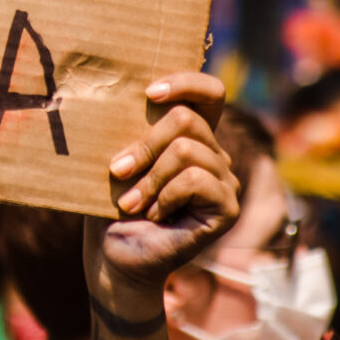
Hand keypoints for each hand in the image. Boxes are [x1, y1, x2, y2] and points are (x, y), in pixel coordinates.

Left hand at [95, 72, 239, 314]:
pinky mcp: (227, 207)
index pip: (210, 93)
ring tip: (131, 202)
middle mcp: (215, 154)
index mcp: (193, 137)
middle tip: (117, 172)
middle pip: (187, 119)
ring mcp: (225, 181)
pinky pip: (195, 179)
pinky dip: (165, 195)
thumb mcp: (120, 159)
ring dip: (150, 177)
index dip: (185, 82)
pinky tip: (155, 214)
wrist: (114, 257)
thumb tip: (122, 94)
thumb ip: (134, 129)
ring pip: (187, 150)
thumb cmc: (111, 206)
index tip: (148, 93)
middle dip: (144, 145)